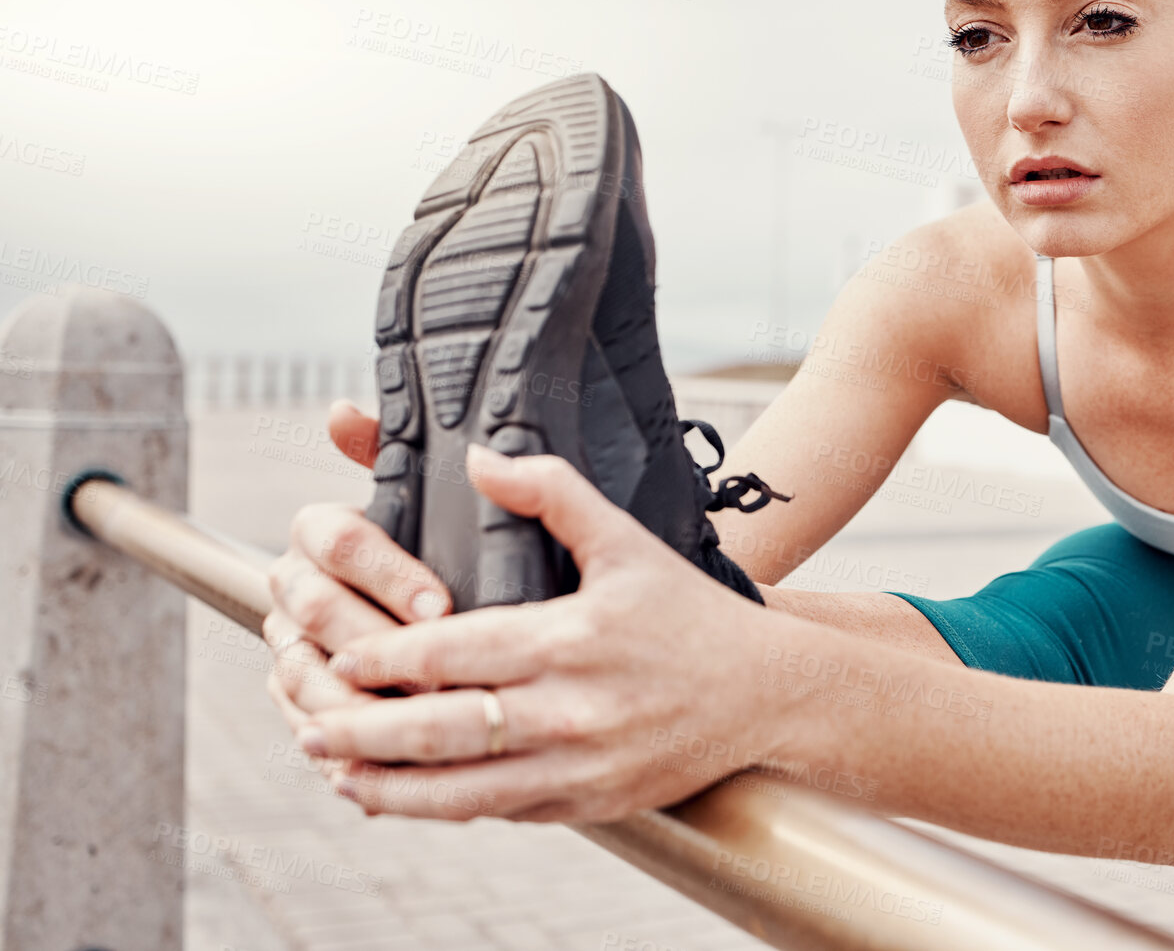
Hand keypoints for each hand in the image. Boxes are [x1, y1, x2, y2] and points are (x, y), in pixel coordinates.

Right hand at [264, 401, 452, 797]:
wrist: (477, 632)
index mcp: (325, 532)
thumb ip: (405, 456)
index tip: (443, 602)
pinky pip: (304, 726)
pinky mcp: (301, 704)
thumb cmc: (465, 560)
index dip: (386, 570)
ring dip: (354, 700)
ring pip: (301, 673)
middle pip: (313, 607)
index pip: (334, 536)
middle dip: (373, 639)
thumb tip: (341, 412)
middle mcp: (298, 587)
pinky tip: (385, 771)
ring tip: (413, 726)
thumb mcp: (455, 513)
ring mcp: (293, 647)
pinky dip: (343, 749)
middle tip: (432, 671)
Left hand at [288, 443, 786, 824]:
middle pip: (436, 730)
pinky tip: (409, 800)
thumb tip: (478, 457)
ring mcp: (576, 768)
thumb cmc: (691, 614)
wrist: (767, 694)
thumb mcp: (628, 540)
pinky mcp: (588, 806)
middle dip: (361, 731)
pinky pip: (500, 812)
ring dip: (388, 787)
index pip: (447, 654)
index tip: (338, 654)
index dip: (382, 658)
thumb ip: (551, 494)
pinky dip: (444, 809)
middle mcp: (566, 711)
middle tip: (308, 724)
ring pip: (457, 791)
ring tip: (338, 774)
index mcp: (567, 640)